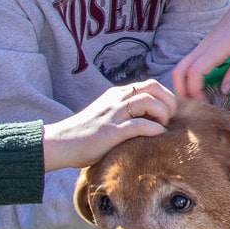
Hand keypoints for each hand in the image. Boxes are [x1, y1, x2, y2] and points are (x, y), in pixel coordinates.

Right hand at [40, 78, 176, 170]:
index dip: (165, 96)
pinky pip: (139, 125)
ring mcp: (113, 114)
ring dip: (162, 113)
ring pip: (148, 101)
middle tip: (169, 119)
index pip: (150, 85)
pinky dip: (153, 129)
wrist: (60, 143)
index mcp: (116, 94)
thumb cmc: (87, 134)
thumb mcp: (108, 115)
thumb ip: (126, 112)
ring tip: (161, 126)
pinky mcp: (110, 132)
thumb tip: (153, 119)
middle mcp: (116, 100)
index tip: (167, 113)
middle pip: (153, 87)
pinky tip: (156, 136)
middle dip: (168, 101)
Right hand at [173, 0, 229, 96]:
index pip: (194, 74)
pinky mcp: (205, 45)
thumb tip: (223, 91)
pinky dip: (188, 77)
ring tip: (197, 100)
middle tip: (196, 106)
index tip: (207, 105)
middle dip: (182, 91)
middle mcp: (204, 47)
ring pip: (181, 66)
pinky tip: (200, 87)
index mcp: (215, 49)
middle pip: (179, 71)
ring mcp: (203, 45)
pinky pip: (189, 62)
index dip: (196, 92)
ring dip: (183, 84)